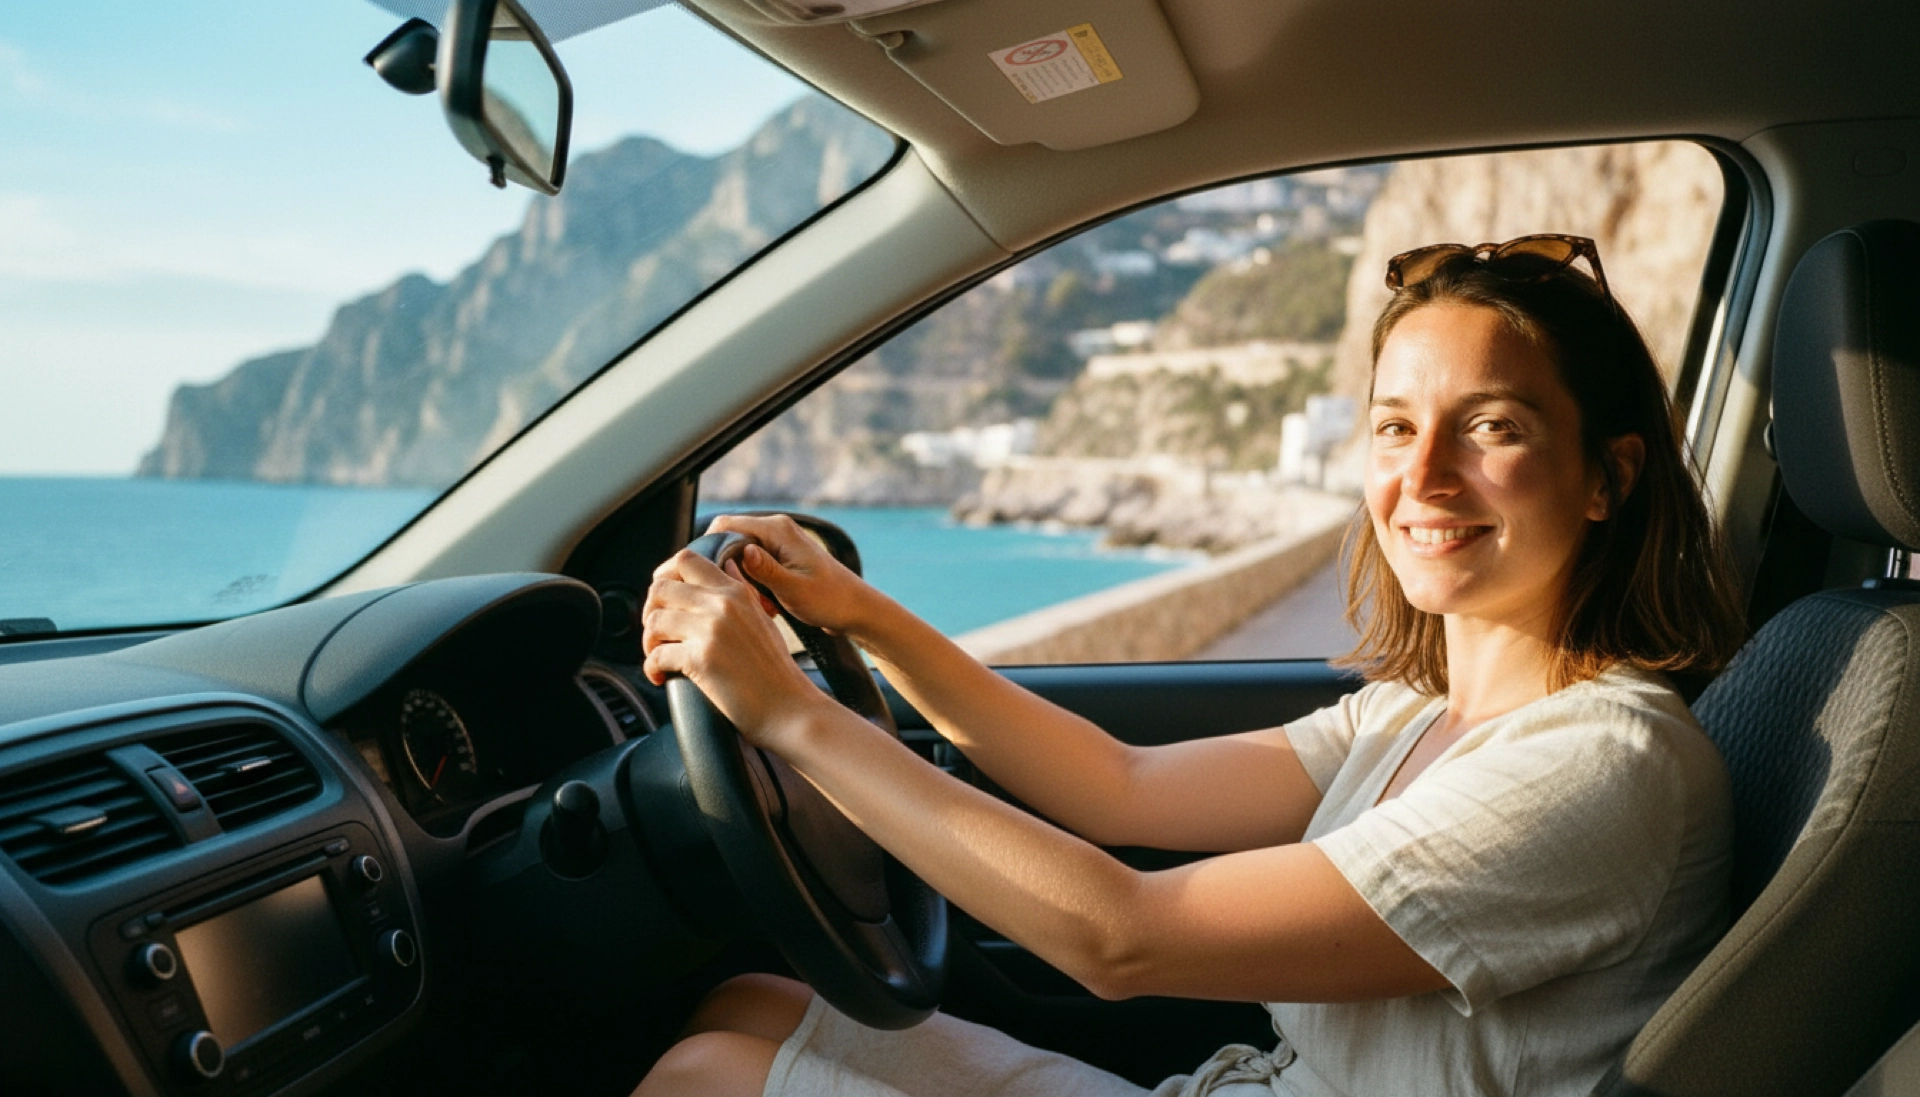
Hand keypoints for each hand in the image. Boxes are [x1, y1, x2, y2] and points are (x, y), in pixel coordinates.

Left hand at [641, 549, 829, 748]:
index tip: (663, 600)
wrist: (789, 707)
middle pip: (661, 587)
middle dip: (649, 610)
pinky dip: (651, 668)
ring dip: (648, 641)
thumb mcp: (763, 619)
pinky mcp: (701, 659)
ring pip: (654, 620)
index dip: (664, 576)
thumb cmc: (776, 671)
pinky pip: (657, 655)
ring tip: (657, 656)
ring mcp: (711, 630)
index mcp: (735, 592)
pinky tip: (660, 677)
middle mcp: (722, 604)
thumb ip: (743, 590)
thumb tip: (729, 567)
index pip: (687, 559)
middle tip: (656, 633)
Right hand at [707, 514, 875, 636]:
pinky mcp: (779, 559)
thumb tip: (743, 552)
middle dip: (727, 570)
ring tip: (760, 604)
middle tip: (740, 597)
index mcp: (778, 530)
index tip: (711, 579)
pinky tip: (767, 606)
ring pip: (738, 556)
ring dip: (741, 581)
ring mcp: (777, 544)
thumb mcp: (795, 589)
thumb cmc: (830, 600)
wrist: (856, 609)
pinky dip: (752, 585)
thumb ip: (766, 570)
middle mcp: (776, 530)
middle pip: (728, 541)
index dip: (709, 550)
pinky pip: (752, 567)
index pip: (724, 526)